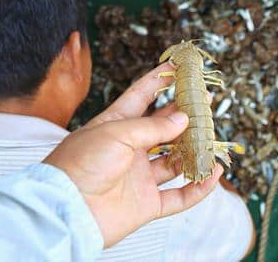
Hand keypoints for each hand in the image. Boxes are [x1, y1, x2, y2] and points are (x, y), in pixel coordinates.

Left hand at [44, 64, 222, 247]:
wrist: (65, 212)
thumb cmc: (81, 164)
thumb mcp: (117, 133)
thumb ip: (154, 126)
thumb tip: (183, 118)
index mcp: (115, 126)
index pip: (140, 96)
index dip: (159, 80)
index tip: (178, 65)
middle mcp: (129, 150)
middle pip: (163, 129)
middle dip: (184, 115)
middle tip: (205, 102)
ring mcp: (139, 177)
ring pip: (175, 162)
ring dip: (194, 151)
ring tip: (212, 139)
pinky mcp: (146, 204)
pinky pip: (179, 196)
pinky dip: (198, 188)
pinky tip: (213, 173)